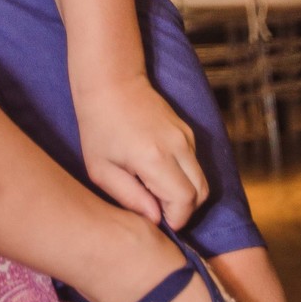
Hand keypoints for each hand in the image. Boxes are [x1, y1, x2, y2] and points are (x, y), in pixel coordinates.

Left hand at [72, 72, 208, 230]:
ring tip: (156, 190)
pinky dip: (186, 176)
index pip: (185, 201)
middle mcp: (177, 146)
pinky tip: (159, 172)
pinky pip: (196, 163)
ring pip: (202, 179)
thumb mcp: (101, 169)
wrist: (111, 82)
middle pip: (201, 193)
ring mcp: (186, 136)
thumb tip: (156, 219)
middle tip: (158, 208)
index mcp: (154, 157)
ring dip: (186, 193)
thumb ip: (129, 198)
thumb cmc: (98, 127)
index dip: (176, 218)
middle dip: (185, 210)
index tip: (157, 218)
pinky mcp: (187, 130)